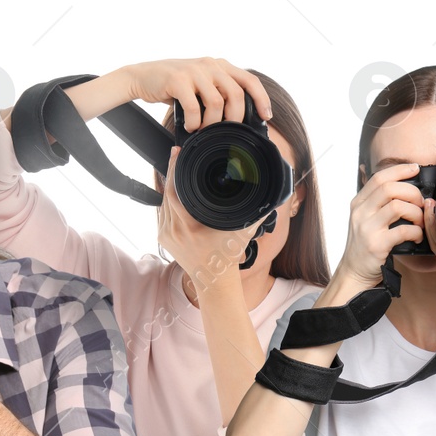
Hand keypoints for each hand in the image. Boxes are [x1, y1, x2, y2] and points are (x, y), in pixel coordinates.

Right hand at [116, 57, 270, 130]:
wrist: (142, 77)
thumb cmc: (173, 85)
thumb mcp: (200, 84)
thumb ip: (218, 93)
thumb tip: (238, 120)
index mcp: (219, 65)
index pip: (250, 80)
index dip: (261, 99)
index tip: (266, 117)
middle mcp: (210, 65)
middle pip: (236, 94)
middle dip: (234, 119)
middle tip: (225, 133)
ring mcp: (194, 71)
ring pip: (216, 103)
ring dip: (211, 123)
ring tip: (202, 130)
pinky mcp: (178, 79)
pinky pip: (193, 107)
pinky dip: (193, 122)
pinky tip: (189, 126)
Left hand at [157, 147, 259, 290]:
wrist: (215, 281)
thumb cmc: (228, 258)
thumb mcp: (243, 232)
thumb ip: (258, 213)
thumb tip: (274, 197)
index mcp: (189, 227)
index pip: (174, 191)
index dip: (174, 169)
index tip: (178, 153)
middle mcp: (174, 231)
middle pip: (165, 193)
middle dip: (171, 172)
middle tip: (177, 155)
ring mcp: (166, 235)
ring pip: (162, 202)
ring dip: (168, 185)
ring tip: (176, 169)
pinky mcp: (163, 238)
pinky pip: (162, 213)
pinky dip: (167, 200)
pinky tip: (173, 189)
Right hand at [332, 163, 424, 290]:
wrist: (354, 272)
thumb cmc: (364, 245)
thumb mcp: (365, 219)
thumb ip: (378, 203)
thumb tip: (403, 187)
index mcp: (359, 203)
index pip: (379, 178)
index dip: (399, 170)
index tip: (415, 168)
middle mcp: (360, 213)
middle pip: (389, 188)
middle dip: (412, 192)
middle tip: (421, 202)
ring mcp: (367, 228)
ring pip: (397, 206)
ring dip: (416, 212)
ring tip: (420, 221)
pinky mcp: (376, 244)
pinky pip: (403, 231)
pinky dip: (416, 232)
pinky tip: (417, 236)